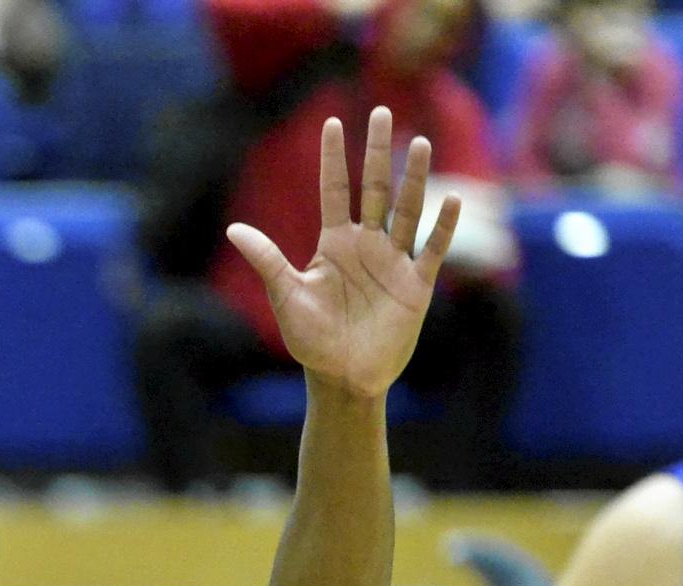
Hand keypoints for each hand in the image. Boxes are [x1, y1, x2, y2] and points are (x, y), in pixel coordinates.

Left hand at [228, 108, 460, 398]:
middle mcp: (367, 245)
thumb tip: (233, 229)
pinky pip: (432, 249)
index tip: (333, 122)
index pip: (335, 191)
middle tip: (380, 111)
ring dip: (414, 177)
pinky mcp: (416, 285)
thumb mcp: (287, 297)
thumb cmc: (311, 340)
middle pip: (376, 188)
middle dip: (377, 152)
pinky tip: (449, 199)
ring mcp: (394, 262)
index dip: (334, 158)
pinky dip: (441, 227)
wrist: (343, 378)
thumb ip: (267, 260)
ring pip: (407, 210)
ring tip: (420, 142)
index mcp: (334, 244)